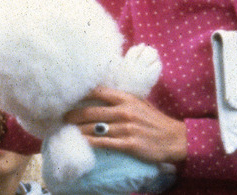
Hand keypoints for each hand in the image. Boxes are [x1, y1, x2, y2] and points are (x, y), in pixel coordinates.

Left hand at [63, 87, 186, 163]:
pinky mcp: (129, 144)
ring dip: (78, 130)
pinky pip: (104, 143)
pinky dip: (90, 142)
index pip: (98, 92)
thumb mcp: (139, 102)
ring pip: (94, 128)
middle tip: (62, 117)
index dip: (80, 94)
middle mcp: (124, 111)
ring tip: (67, 130)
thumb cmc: (155, 120)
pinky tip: (81, 142)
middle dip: (73, 115)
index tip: (68, 96)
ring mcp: (126, 128)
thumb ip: (121, 98)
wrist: (174, 139)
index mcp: (126, 98)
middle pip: (91, 112)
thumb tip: (101, 93)